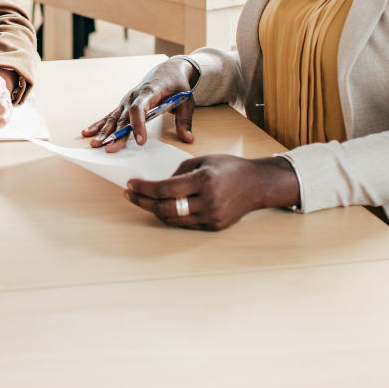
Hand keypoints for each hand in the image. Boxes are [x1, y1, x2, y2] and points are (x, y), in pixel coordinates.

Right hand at [81, 57, 198, 150]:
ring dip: (104, 131)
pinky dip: (99, 124)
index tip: (140, 141)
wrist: (168, 69)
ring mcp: (127, 100)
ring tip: (95, 144)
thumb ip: (184, 120)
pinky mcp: (124, 104)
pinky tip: (88, 132)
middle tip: (110, 149)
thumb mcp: (186, 101)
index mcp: (149, 92)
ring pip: (114, 117)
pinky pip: (110, 115)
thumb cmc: (177, 85)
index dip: (138, 125)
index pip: (140, 108)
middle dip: (116, 134)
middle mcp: (134, 96)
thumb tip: (188, 139)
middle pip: (123, 117)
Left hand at [124, 154, 299, 230]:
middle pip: (165, 208)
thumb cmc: (230, 167)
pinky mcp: (213, 227)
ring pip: (173, 219)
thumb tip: (158, 184)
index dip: (144, 188)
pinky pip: (185, 224)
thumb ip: (179, 172)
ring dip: (153, 210)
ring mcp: (211, 217)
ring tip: (141, 200)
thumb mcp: (203, 161)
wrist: (258, 185)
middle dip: (143, 202)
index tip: (130, 184)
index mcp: (204, 181)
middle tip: (129, 194)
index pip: (165, 189)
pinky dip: (170, 216)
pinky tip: (161, 207)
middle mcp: (208, 202)